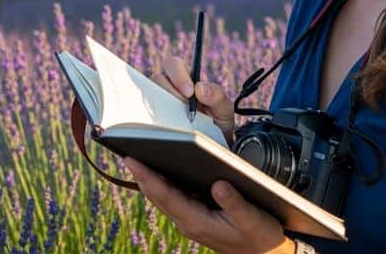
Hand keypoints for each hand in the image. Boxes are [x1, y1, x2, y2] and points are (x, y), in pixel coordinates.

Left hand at [123, 156, 293, 253]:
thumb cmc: (259, 236)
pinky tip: (160, 166)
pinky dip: (163, 181)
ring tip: (137, 152)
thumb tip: (218, 185)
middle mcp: (188, 222)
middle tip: (125, 148)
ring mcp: (190, 219)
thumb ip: (235, 203)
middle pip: (157, 195)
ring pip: (163, 196)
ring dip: (149, 177)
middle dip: (141, 173)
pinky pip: (173, 196)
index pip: (166, 196)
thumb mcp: (252, 220)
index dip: (147, 177)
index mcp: (198, 222)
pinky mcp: (195, 214)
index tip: (131, 160)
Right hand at [149, 55, 235, 145]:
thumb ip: (218, 96)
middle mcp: (168, 87)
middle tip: (184, 106)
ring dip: (163, 107)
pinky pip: (147, 116)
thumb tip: (200, 88)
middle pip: (158, 78)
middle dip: (171, 91)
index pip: (173, 64)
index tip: (190, 92)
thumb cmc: (218, 124)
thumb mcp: (224, 110)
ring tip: (177, 122)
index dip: (178, 75)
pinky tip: (167, 130)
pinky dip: (154, 121)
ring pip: (150, 96)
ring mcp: (159, 103)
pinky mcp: (153, 121)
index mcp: (185, 78)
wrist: (212, 147)